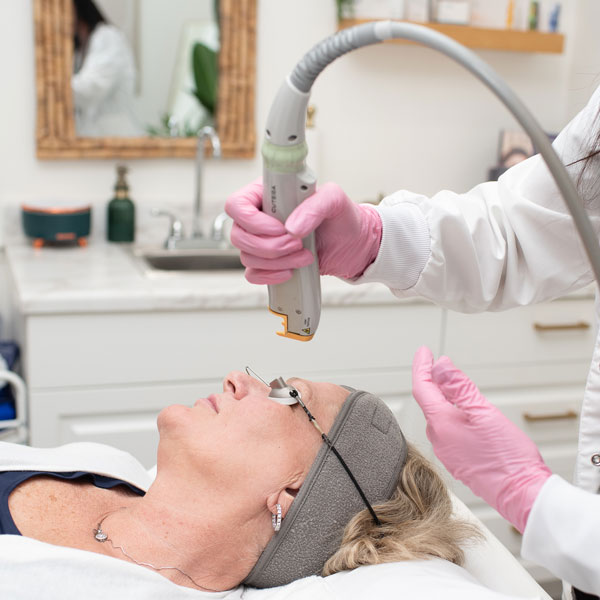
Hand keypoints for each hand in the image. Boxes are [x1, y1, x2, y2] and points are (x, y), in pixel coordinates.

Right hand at [225, 180, 381, 283]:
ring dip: (277, 261)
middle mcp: (259, 218)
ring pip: (247, 257)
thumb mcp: (335, 200)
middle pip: (238, 235)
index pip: (237, 204)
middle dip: (269, 245)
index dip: (252, 220)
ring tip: (305, 256)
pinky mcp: (268, 263)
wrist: (352, 244)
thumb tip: (292, 228)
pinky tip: (291, 272)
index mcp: (268, 194)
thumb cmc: (342, 216)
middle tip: (297, 244)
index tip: (281, 228)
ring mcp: (261, 242)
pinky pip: (253, 275)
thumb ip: (316, 205)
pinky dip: (270, 276)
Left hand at [412, 346, 551, 532]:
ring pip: (440, 418)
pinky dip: (453, 419)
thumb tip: (440, 366)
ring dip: (446, 402)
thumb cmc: (507, 456)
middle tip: (443, 368)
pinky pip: (448, 433)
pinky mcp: (456, 462)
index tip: (424, 351)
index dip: (421, 366)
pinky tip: (469, 420)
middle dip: (435, 383)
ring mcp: (446, 452)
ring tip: (462, 395)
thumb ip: (459, 386)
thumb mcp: (484, 411)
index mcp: (440, 423)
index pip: (421, 387)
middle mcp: (437, 438)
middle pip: (430, 402)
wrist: (522, 495)